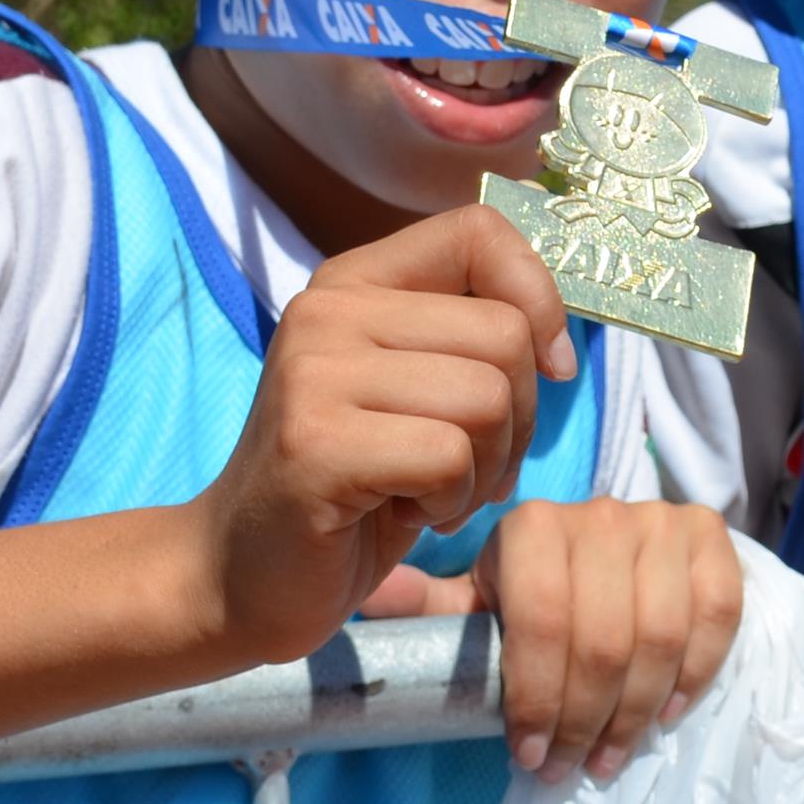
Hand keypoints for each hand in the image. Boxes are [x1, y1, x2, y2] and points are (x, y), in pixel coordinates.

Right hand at [192, 205, 577, 667]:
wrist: (244, 572)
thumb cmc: (357, 486)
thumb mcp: (419, 392)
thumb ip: (473, 342)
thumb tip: (558, 345)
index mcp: (356, 281)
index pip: (478, 230)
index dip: (540, 300)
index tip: (547, 368)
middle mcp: (327, 310)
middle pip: (505, 334)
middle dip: (518, 419)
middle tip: (465, 466)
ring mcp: (313, 373)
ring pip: (486, 398)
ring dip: (484, 468)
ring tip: (430, 492)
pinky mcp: (314, 444)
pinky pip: (448, 458)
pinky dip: (450, 502)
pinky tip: (403, 513)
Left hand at [448, 498, 745, 778]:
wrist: (602, 555)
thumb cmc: (525, 596)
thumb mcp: (471, 604)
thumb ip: (425, 608)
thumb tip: (367, 598)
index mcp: (531, 526)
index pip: (543, 625)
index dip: (538, 701)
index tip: (527, 756)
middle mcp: (599, 512)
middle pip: (604, 641)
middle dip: (584, 720)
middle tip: (568, 767)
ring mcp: (659, 519)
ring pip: (660, 634)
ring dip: (637, 710)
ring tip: (611, 754)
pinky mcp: (708, 534)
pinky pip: (717, 610)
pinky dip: (696, 668)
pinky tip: (669, 710)